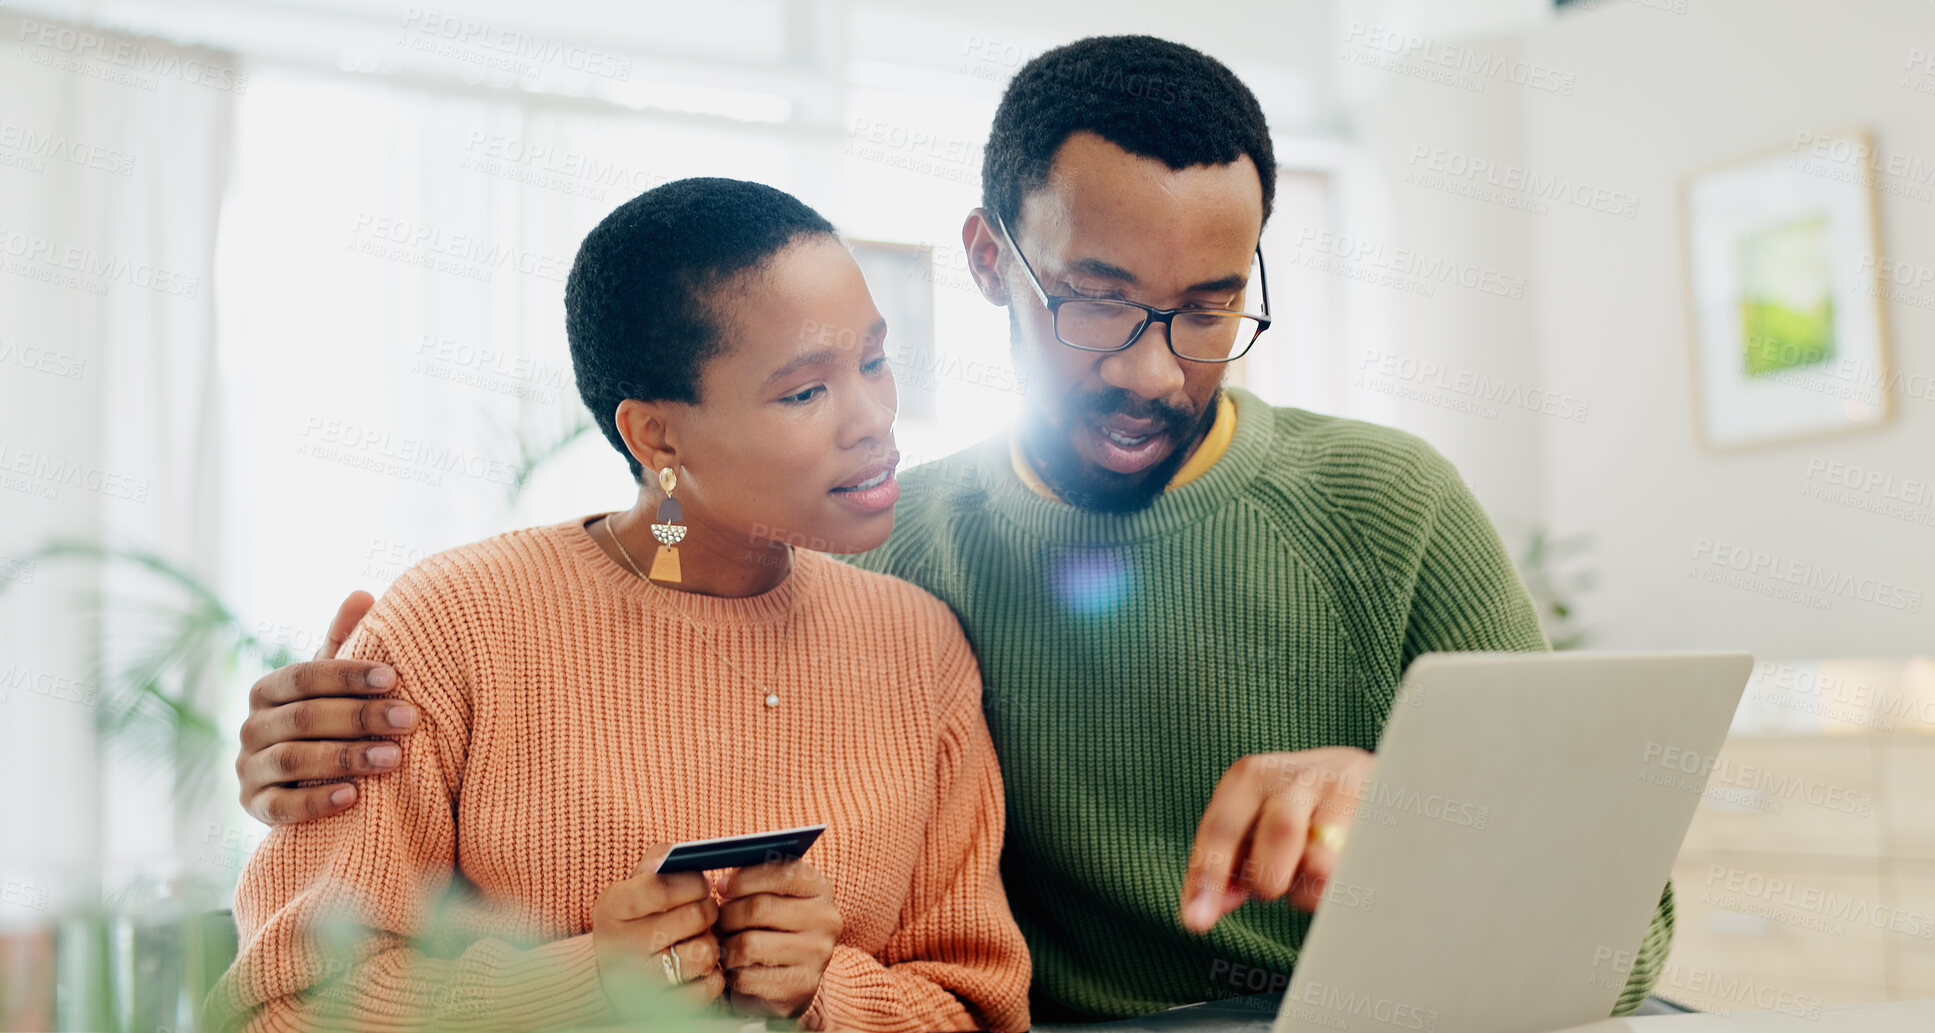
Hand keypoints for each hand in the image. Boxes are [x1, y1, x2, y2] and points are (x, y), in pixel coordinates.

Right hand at [237, 591, 419, 824]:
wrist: (304, 783)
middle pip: (304, 718)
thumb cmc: (328, 719)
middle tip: (410, 719)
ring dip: (346, 758)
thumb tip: (362, 594)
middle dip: (360, 717)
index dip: (347, 675)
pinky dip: (316, 802)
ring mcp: (248, 769)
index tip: (394, 677)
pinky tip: (352, 797)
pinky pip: (281, 808)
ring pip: (294, 761)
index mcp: (268, 690)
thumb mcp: (333, 683)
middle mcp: (251, 727)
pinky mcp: (253, 808)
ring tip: (394, 758)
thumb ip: (344, 641)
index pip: (304, 676)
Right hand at [592, 845, 725, 1017]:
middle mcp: (619, 946)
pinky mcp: (661, 1007)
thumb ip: (658, 862)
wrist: (614, 973)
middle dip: (708, 911)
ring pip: (704, 952)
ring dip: (711, 943)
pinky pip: (709, 985)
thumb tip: (673, 856)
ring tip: (698, 939)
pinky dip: (712, 975)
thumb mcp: (635, 885)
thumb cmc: (637, 919)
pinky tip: (698, 967)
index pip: (662, 887)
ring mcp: (638, 981)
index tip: (701, 884)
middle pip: (694, 918)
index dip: (693, 882)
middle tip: (703, 912)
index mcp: (612, 907)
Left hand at [715, 858, 841, 1018]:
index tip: (723, 887)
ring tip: (729, 946)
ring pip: (748, 944)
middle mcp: (827, 920)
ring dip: (728, 947)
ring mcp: (818, 956)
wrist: (790, 983)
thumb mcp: (772, 898)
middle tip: (720, 922)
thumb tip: (724, 885)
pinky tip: (739, 970)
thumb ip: (754, 881)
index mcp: (821, 890)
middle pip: (759, 908)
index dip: (744, 878)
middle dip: (728, 915)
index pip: (782, 873)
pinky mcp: (801, 987)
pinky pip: (747, 977)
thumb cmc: (772, 930)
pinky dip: (733, 974)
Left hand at [1181, 747, 1373, 932]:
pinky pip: (1357, 864)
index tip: (1196, 922)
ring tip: (1311, 883)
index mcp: (1250, 776)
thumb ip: (1231, 868)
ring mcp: (1341, 786)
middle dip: (1269, 878)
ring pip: (1324, 855)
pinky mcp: (1379, 807)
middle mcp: (1293, 774)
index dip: (1208, 877)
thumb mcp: (1257, 830)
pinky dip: (1343, 884)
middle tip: (1273, 890)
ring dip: (1310, 887)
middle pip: (1277, 834)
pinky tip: (1345, 874)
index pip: (1221, 828)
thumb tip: (1202, 912)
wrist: (1376, 776)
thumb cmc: (1304, 812)